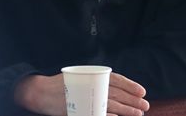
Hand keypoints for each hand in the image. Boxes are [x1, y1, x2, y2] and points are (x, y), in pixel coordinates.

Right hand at [13, 73, 148, 115]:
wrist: (40, 93)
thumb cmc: (62, 86)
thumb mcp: (80, 78)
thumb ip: (96, 82)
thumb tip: (117, 90)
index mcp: (91, 74)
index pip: (115, 78)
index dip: (130, 85)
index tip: (142, 92)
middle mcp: (89, 83)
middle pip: (116, 92)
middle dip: (132, 99)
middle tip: (145, 105)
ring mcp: (84, 96)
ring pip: (111, 103)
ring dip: (126, 109)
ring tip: (138, 113)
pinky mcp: (79, 109)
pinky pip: (98, 113)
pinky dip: (109, 115)